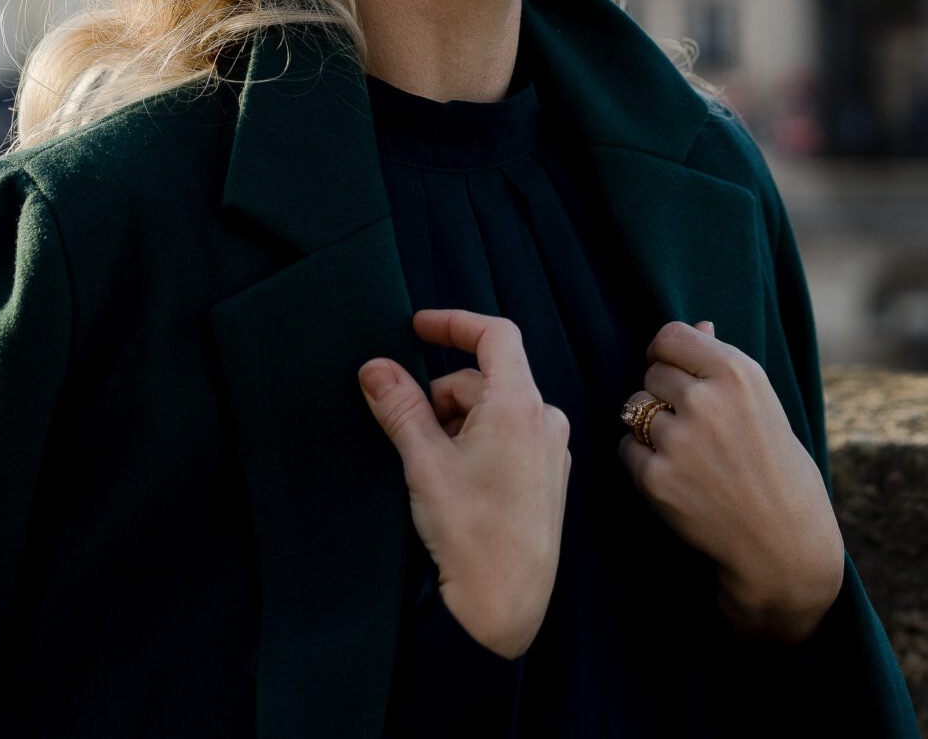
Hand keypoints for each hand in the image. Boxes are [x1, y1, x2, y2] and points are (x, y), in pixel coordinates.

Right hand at [360, 308, 570, 658]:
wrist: (504, 604)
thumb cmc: (470, 535)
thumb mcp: (423, 462)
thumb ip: (399, 406)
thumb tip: (376, 368)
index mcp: (519, 405)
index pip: (495, 335)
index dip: (453, 323)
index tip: (418, 326)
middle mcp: (545, 419)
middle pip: (486, 379)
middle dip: (442, 396)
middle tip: (409, 433)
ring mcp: (551, 449)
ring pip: (494, 411)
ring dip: (458, 423)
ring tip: (433, 468)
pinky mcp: (548, 475)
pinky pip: (509, 437)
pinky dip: (477, 442)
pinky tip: (456, 481)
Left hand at [619, 320, 844, 642]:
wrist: (784, 545)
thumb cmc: (779, 470)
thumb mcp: (764, 406)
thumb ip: (724, 365)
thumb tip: (699, 323)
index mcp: (739, 373)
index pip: (672, 335)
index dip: (670, 355)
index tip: (677, 373)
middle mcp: (707, 400)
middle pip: (651, 373)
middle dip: (663, 394)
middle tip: (692, 425)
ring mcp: (679, 439)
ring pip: (634, 409)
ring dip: (650, 427)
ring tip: (685, 452)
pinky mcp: (657, 478)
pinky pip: (627, 449)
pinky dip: (643, 462)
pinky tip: (676, 478)